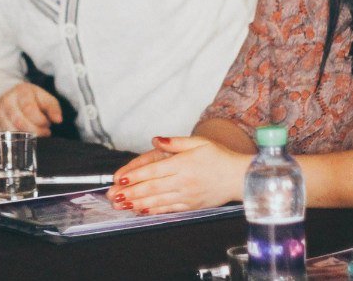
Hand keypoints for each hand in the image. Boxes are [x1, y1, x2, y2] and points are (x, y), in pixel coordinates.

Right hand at [0, 82, 62, 136]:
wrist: (5, 93)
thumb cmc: (28, 97)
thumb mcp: (42, 96)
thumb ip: (53, 107)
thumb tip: (58, 120)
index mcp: (21, 91)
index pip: (29, 109)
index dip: (40, 121)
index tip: (48, 124)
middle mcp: (6, 101)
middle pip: (20, 122)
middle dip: (35, 131)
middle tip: (44, 132)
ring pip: (11, 132)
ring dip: (26, 138)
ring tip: (35, 134)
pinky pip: (4, 137)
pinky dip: (16, 140)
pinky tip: (24, 138)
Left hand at [106, 135, 249, 214]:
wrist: (239, 177)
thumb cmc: (220, 157)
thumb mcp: (199, 142)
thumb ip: (175, 143)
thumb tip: (156, 140)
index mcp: (183, 164)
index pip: (153, 170)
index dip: (134, 175)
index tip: (119, 178)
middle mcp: (183, 182)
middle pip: (151, 187)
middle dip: (130, 192)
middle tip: (113, 195)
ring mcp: (187, 196)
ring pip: (157, 201)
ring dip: (137, 203)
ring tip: (122, 204)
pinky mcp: (191, 206)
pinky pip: (169, 209)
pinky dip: (154, 210)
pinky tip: (142, 210)